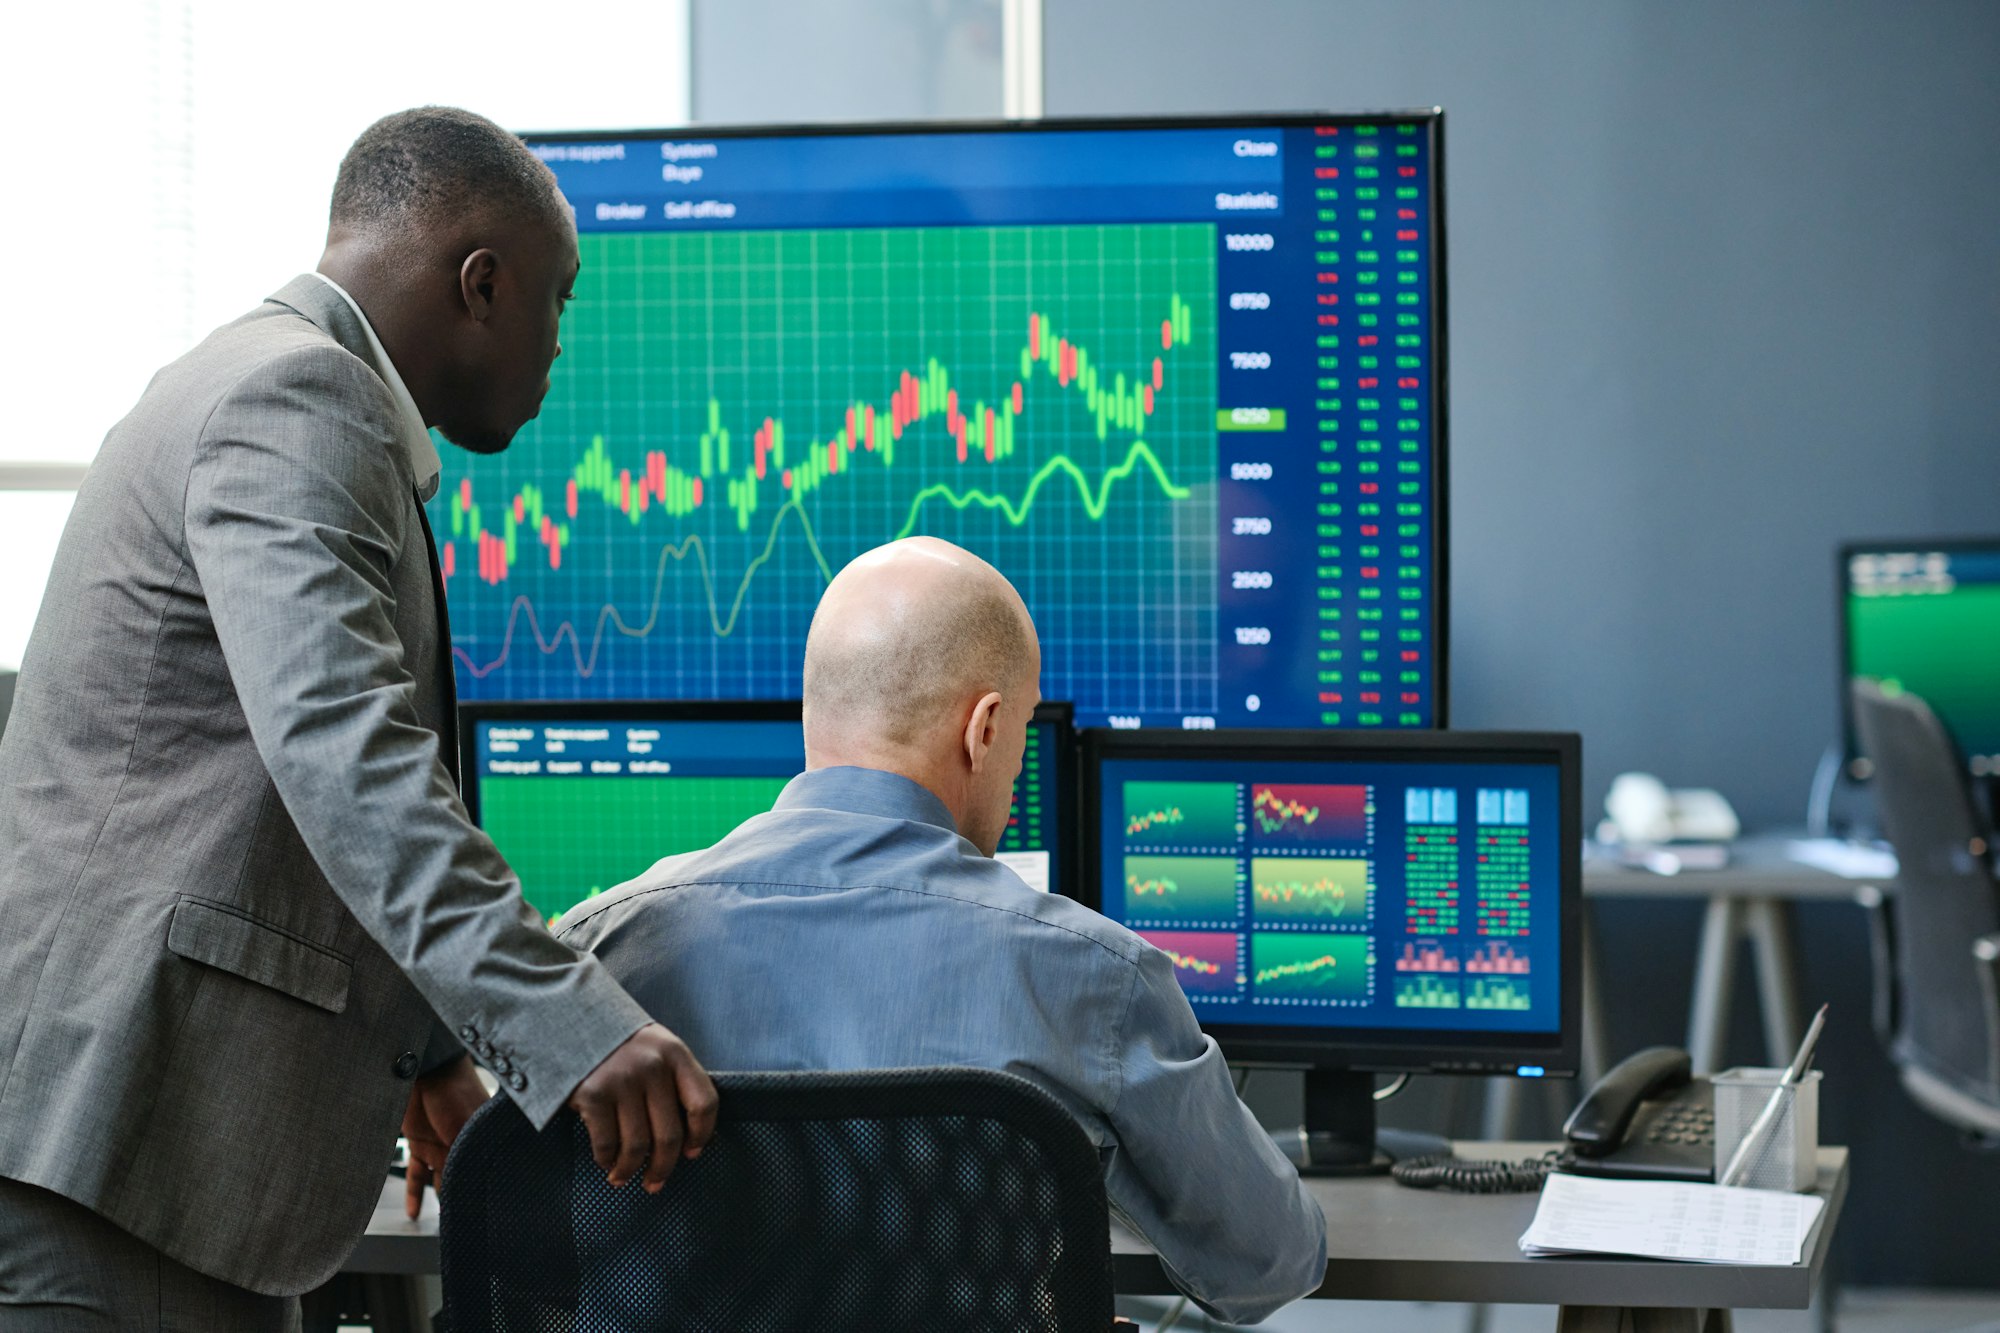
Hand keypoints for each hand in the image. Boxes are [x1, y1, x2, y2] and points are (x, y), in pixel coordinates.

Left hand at [402, 1054, 490, 1219]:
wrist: (424, 1069)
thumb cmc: (455, 1092)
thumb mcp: (464, 1130)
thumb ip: (465, 1158)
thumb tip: (468, 1190)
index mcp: (481, 1141)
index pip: (484, 1174)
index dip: (485, 1195)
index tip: (488, 1219)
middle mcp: (463, 1145)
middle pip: (462, 1180)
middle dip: (462, 1202)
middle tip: (465, 1229)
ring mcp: (440, 1145)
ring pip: (439, 1181)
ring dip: (438, 1202)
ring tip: (442, 1226)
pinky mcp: (418, 1143)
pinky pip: (415, 1173)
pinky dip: (413, 1192)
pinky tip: (413, 1211)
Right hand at [566, 1023, 717, 1192]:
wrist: (570, 1020)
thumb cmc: (619, 1045)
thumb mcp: (655, 1049)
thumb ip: (673, 1081)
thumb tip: (688, 1137)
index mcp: (675, 1054)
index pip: (704, 1103)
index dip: (702, 1135)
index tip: (693, 1153)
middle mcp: (652, 1066)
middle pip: (669, 1135)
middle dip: (663, 1167)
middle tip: (655, 1182)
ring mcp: (622, 1080)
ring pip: (637, 1146)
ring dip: (630, 1170)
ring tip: (624, 1177)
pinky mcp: (592, 1093)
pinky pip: (606, 1143)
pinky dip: (606, 1161)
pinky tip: (606, 1162)